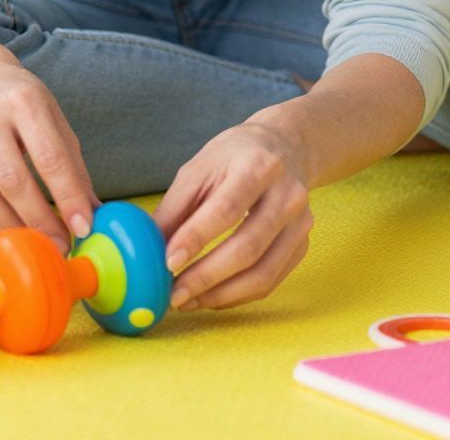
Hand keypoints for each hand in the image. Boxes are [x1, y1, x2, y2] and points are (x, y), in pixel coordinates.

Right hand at [0, 58, 96, 244]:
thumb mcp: (55, 120)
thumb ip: (74, 167)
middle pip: (13, 181)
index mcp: (24, 101)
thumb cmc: (23, 103)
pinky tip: (10, 230)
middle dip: (40, 221)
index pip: (49, 157)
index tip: (83, 226)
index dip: (67, 196)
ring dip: (14, 228)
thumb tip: (93, 212)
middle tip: (60, 245)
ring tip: (36, 243)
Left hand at [154, 120, 313, 311]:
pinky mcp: (302, 244)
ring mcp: (300, 223)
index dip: (196, 239)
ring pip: (263, 273)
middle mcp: (286, 195)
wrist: (286, 148)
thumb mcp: (198, 169)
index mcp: (257, 167)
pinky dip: (238, 295)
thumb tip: (148, 249)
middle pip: (248, 248)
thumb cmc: (235, 158)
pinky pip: (271, 281)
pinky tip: (211, 296)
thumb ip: (174, 209)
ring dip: (221, 295)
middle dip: (207, 278)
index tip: (168, 263)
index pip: (226, 209)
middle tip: (174, 295)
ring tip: (188, 302)